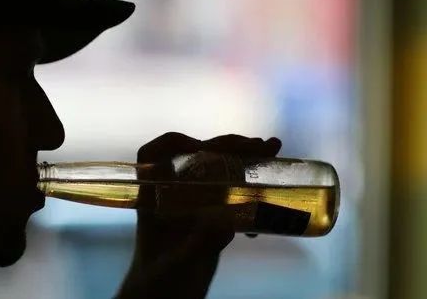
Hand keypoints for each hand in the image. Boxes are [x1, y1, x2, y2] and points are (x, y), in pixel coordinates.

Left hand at [116, 132, 281, 298]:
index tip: (202, 146)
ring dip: (245, 161)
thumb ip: (201, 243)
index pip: (152, 155)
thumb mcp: (180, 263)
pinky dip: (250, 190)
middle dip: (230, 147)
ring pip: (217, 171)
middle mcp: (172, 195)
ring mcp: (192, 205)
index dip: (175, 142)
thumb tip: (228, 221)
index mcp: (154, 198)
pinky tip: (269, 200)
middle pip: (197, 157)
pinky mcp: (209, 218)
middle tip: (264, 146)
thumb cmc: (160, 284)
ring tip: (274, 153)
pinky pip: (229, 194)